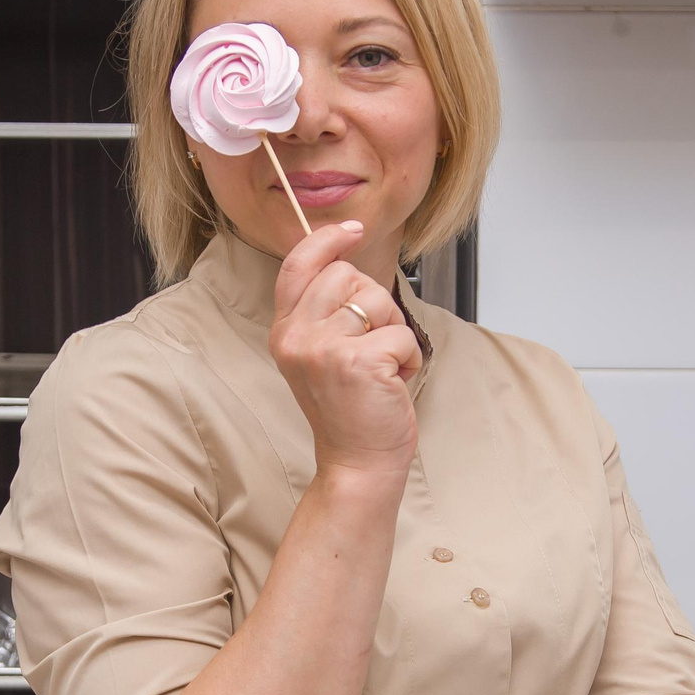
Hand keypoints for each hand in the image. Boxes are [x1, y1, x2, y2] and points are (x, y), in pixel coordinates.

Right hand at [268, 219, 420, 480]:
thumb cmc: (349, 411)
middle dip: (374, 302)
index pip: (297, 264)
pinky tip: (394, 381)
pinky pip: (402, 332)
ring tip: (383, 366)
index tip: (353, 230)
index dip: (327, 239)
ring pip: (378, 299)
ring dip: (394, 331)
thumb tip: (347, 260)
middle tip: (373, 344)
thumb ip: (325, 312)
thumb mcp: (322, 355)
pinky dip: (409, 356)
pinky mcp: (358, 361)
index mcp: (285, 331)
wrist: (357, 464)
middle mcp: (297, 336)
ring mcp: (325, 348)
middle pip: (346, 274)